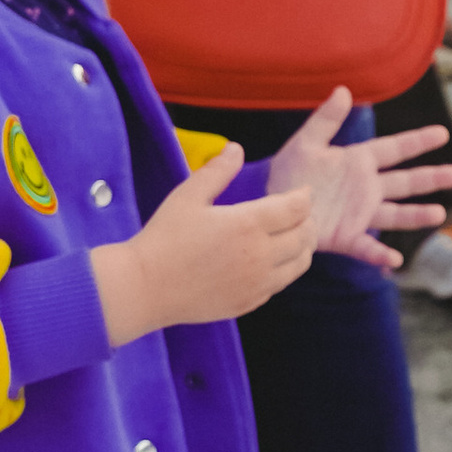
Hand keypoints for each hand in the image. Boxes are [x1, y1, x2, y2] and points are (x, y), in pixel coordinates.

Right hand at [92, 142, 316, 342]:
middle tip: (301, 213)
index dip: (304, 197)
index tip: (302, 191)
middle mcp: (260, 255)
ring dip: (303, 247)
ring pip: (300, 263)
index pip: (296, 208)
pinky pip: (281, 283)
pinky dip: (286, 269)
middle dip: (308, 220)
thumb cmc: (163, 238)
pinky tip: (274, 260)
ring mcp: (257, 283)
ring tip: (295, 236)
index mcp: (248, 225)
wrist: (144, 288)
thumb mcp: (187, 196)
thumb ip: (217, 171)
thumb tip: (236, 148)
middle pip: (305, 235)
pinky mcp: (249, 302)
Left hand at [265, 88, 451, 266]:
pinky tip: (395, 260)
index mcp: (358, 162)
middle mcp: (365, 188)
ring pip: (395, 214)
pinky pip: (367, 247)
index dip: (417, 141)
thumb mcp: (304, 143)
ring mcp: (359, 214)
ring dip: (417, 215)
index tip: (441, 134)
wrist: (268, 205)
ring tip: (440, 214)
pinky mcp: (346, 237)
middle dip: (432, 177)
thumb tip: (344, 90)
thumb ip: (325, 119)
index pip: (394, 149)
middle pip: (405, 182)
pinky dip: (380, 255)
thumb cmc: (285, 173)